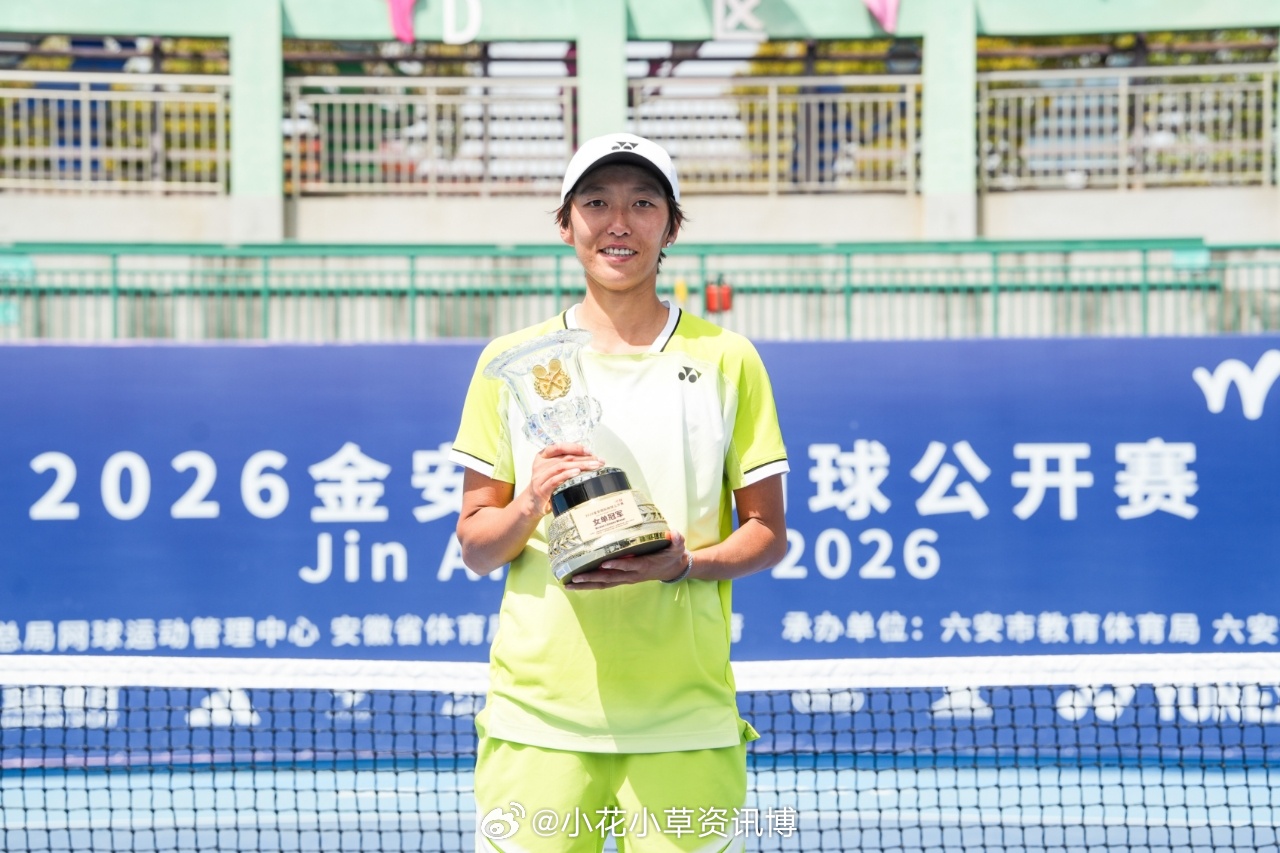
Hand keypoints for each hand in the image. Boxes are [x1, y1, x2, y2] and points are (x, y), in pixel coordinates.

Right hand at [524, 443, 602, 516]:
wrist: (533, 503)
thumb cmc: (548, 485)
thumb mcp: (554, 471)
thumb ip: (566, 463)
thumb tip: (591, 459)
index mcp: (543, 456)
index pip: (559, 447)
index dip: (574, 447)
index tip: (589, 451)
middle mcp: (540, 465)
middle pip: (564, 457)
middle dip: (583, 458)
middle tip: (598, 461)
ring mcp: (540, 477)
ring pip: (561, 466)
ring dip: (580, 465)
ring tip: (593, 466)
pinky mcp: (541, 489)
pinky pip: (555, 479)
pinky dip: (567, 475)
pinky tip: (577, 473)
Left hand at [567, 530, 690, 589]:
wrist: (672, 568)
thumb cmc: (672, 554)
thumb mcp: (677, 546)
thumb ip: (676, 540)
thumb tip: (673, 533)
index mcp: (644, 565)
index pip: (629, 566)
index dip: (617, 566)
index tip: (604, 563)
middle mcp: (632, 575)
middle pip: (609, 578)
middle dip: (591, 578)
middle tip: (574, 577)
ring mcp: (626, 578)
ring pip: (603, 584)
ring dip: (586, 584)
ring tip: (568, 584)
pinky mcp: (622, 578)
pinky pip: (604, 583)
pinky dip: (589, 585)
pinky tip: (575, 584)